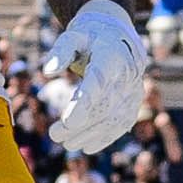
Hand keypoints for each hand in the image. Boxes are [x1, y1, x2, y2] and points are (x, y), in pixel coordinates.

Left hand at [40, 0, 148, 154]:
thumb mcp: (73, 35)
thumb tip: (48, 70)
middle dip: (81, 125)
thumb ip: (60, 50)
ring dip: (90, 135)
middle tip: (55, 135)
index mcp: (112, 55)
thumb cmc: (90, 35)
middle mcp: (128, 74)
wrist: (119, 35)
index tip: (67, 123)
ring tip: (67, 144)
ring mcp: (134, 89)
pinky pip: (122, 123)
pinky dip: (106, 137)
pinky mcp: (134, 100)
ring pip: (114, 119)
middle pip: (105, 106)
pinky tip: (88, 147)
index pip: (98, 82)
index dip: (84, 104)